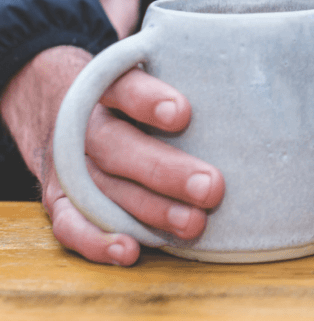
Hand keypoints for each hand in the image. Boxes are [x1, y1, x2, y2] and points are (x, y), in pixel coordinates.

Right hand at [1, 46, 224, 264]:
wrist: (52, 100)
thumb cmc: (127, 93)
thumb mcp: (148, 70)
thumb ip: (188, 74)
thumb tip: (255, 90)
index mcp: (105, 87)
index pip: (124, 87)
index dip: (148, 100)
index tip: (183, 113)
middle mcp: (85, 126)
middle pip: (118, 147)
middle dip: (165, 171)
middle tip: (212, 187)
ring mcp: (69, 164)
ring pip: (103, 189)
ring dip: (149, 210)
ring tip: (192, 224)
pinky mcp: (60, 197)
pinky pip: (70, 224)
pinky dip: (96, 241)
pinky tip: (129, 251)